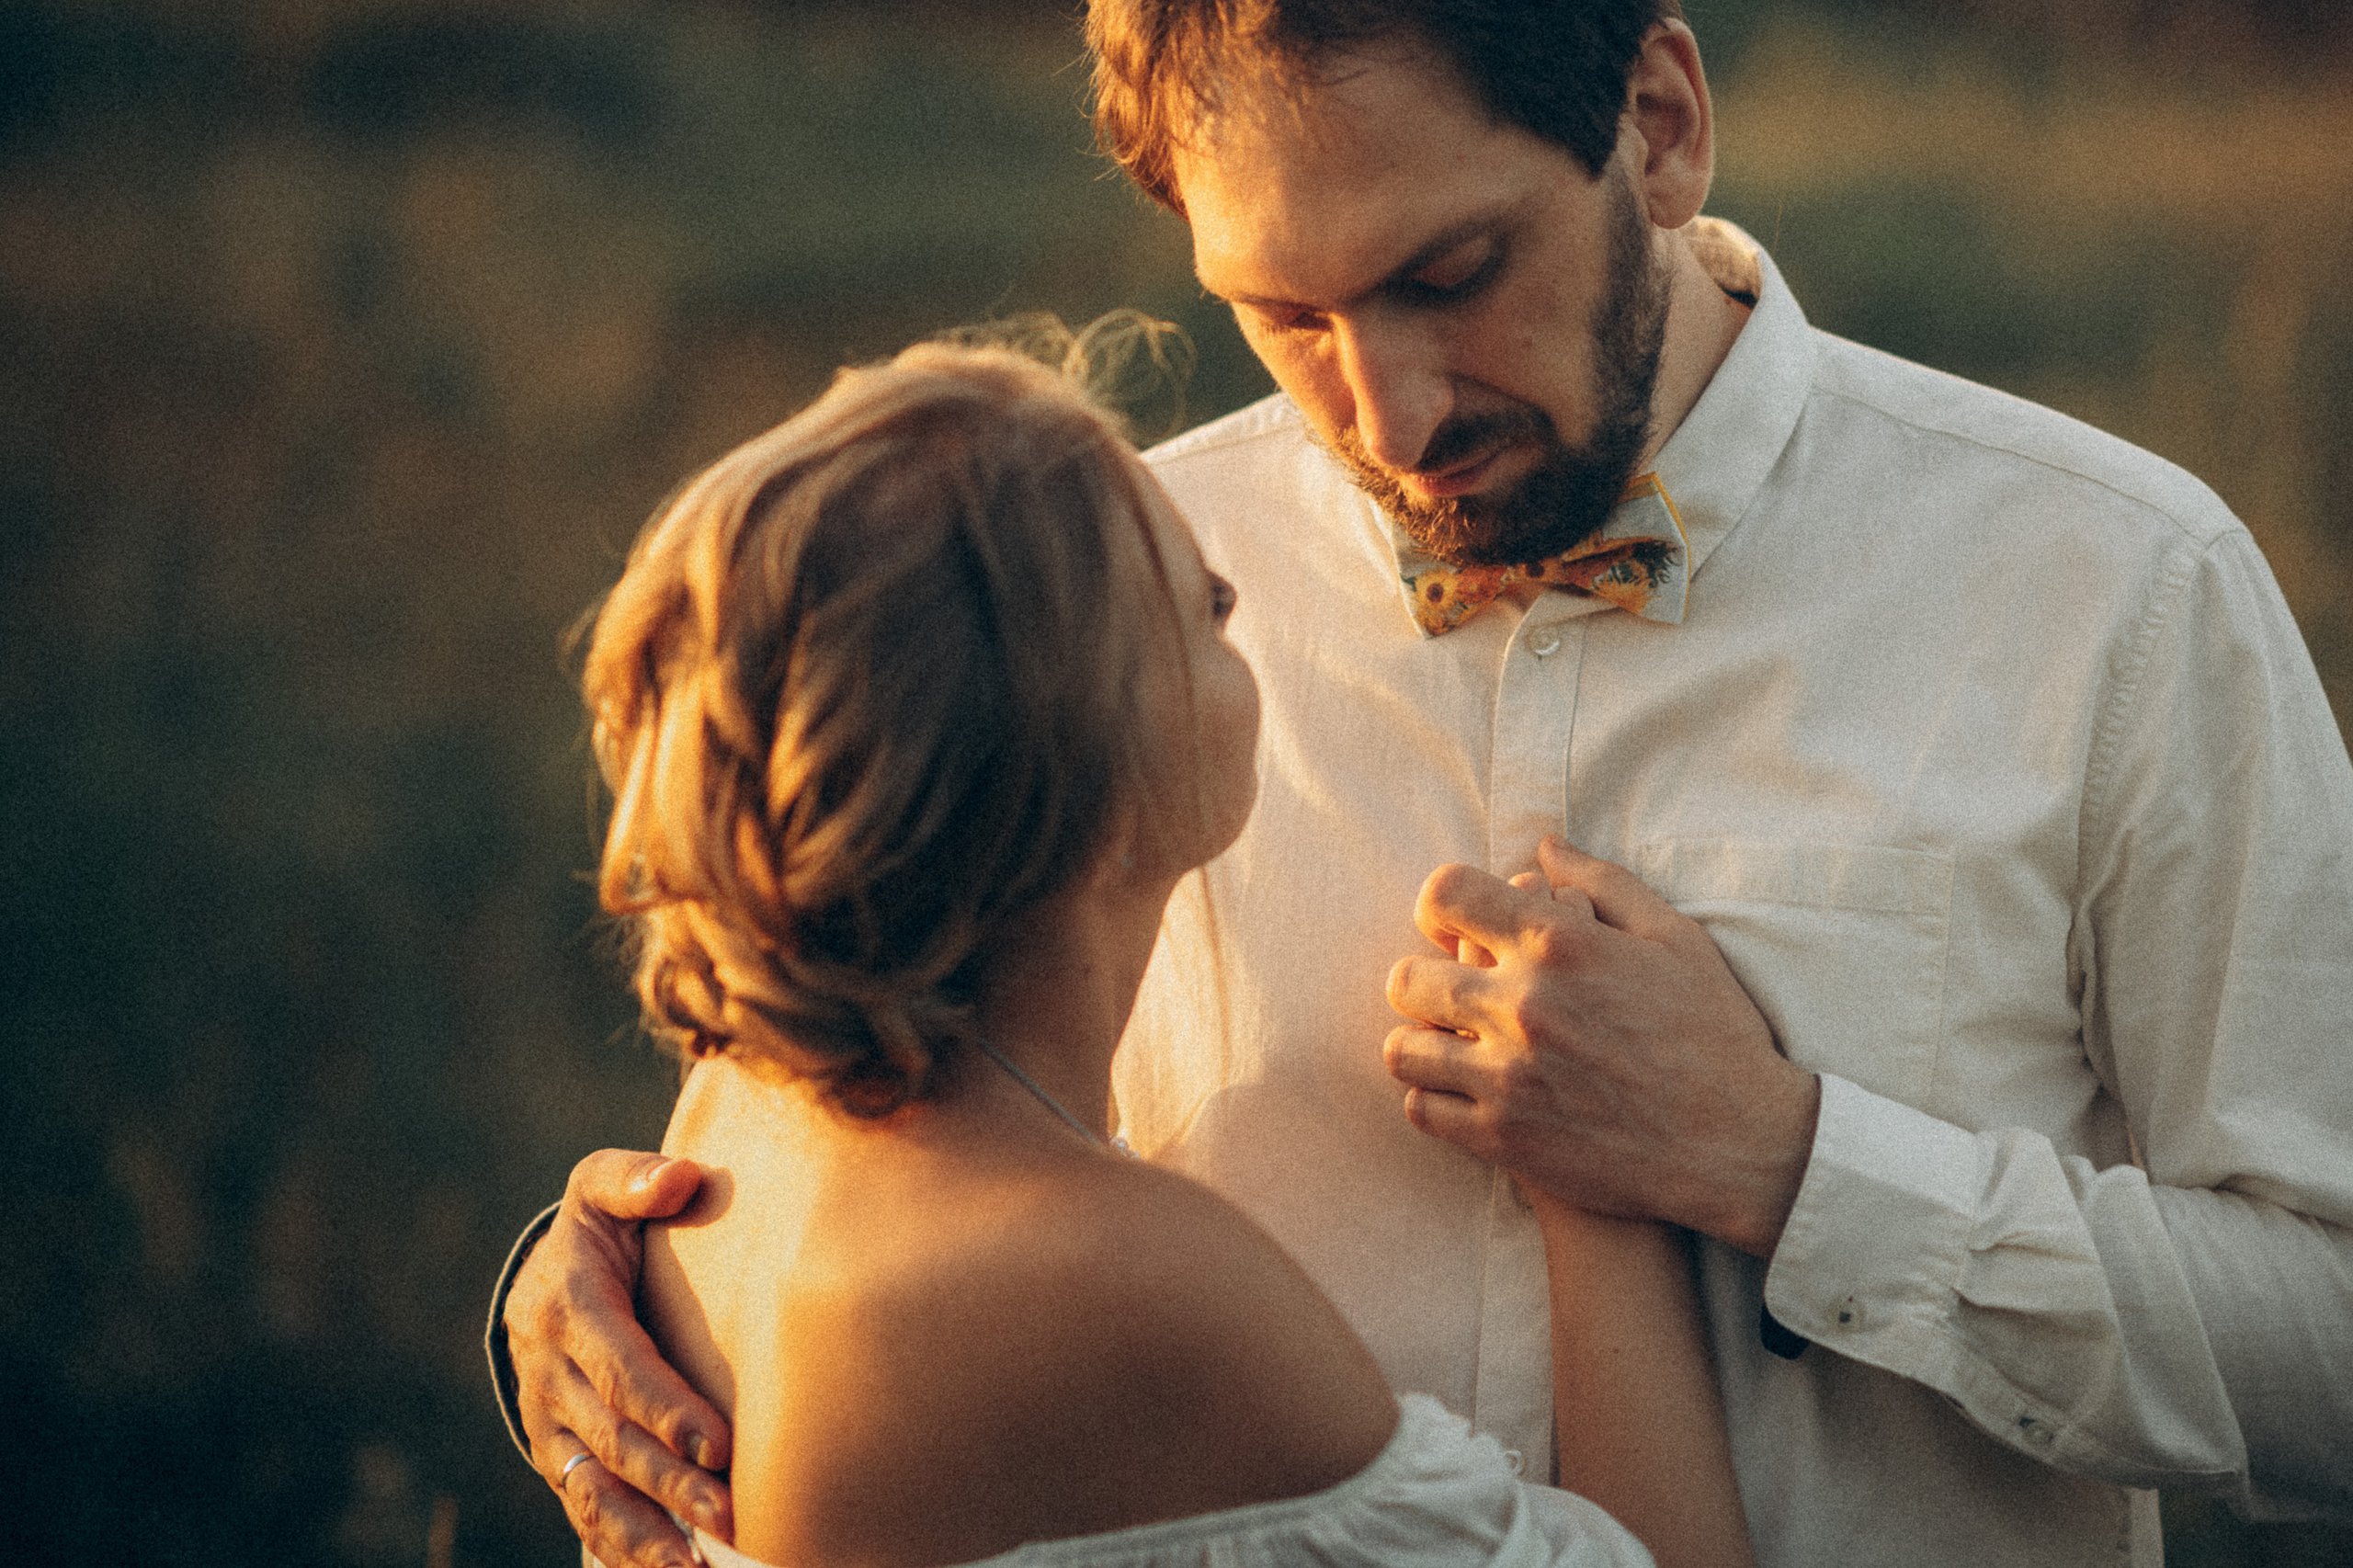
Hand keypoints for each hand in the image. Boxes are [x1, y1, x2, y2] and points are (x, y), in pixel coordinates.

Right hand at [506, 1150, 733, 1566]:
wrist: (543, 1275)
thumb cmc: (601, 1225)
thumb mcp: (603, 1187)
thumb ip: (635, 1180)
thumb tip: (682, 1179)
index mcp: (566, 1306)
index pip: (618, 1366)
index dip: (665, 1408)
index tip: (718, 1444)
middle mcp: (546, 1372)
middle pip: (613, 1438)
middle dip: (671, 1482)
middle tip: (729, 1514)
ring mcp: (546, 1422)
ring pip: (593, 1487)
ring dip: (645, 1532)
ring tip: (697, 1565)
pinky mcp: (555, 1455)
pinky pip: (584, 1509)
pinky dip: (622, 1547)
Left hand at [1383, 836, 1819, 1255]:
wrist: (1738, 1145)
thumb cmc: (1715, 1034)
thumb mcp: (1675, 938)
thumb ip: (1602, 883)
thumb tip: (1543, 846)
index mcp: (1559, 944)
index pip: (1446, 894)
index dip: (1440, 904)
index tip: (1453, 924)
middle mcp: (1521, 1004)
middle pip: (1409, 978)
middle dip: (1425, 979)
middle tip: (1450, 994)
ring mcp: (1506, 1075)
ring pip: (1402, 1049)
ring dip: (1421, 1043)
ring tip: (1450, 1047)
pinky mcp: (1503, 1138)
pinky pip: (1421, 1110)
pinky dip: (1433, 1099)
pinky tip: (1463, 1093)